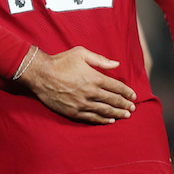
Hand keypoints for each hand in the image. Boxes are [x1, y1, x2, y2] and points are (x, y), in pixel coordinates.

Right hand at [16, 46, 136, 123]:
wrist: (40, 74)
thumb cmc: (60, 61)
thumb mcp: (81, 53)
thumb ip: (100, 59)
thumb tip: (116, 64)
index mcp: (95, 78)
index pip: (117, 87)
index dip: (127, 92)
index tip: (133, 95)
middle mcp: (91, 92)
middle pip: (113, 100)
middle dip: (125, 104)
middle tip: (132, 108)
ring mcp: (83, 104)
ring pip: (105, 111)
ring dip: (117, 113)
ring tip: (126, 115)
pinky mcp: (74, 111)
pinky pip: (92, 118)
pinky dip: (102, 120)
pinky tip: (110, 120)